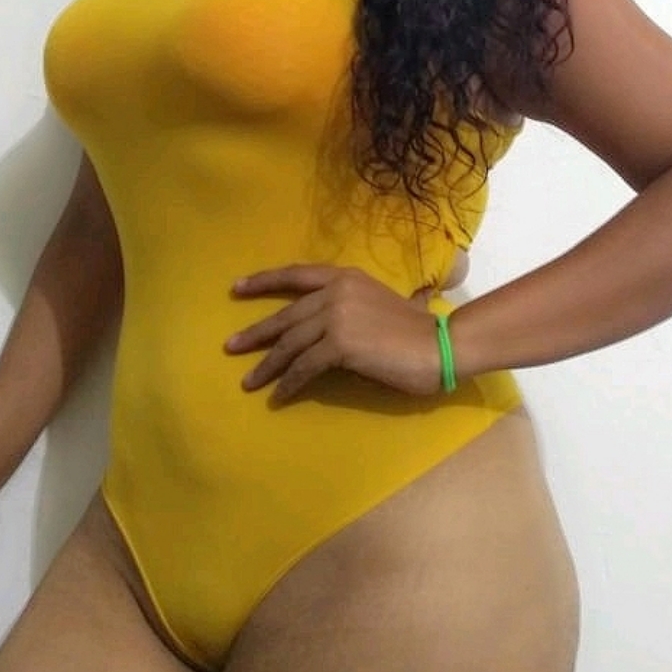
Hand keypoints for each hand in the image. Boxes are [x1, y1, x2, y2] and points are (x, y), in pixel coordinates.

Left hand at [225, 262, 447, 401]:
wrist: (441, 346)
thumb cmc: (415, 331)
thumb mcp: (374, 304)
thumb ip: (347, 307)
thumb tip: (321, 328)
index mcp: (345, 276)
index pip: (295, 275)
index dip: (263, 281)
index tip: (236, 288)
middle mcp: (336, 291)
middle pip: (285, 315)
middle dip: (256, 334)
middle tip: (231, 347)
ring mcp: (336, 316)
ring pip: (290, 344)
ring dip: (267, 366)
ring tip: (249, 382)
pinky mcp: (340, 344)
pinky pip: (304, 367)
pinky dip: (289, 383)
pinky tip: (279, 396)